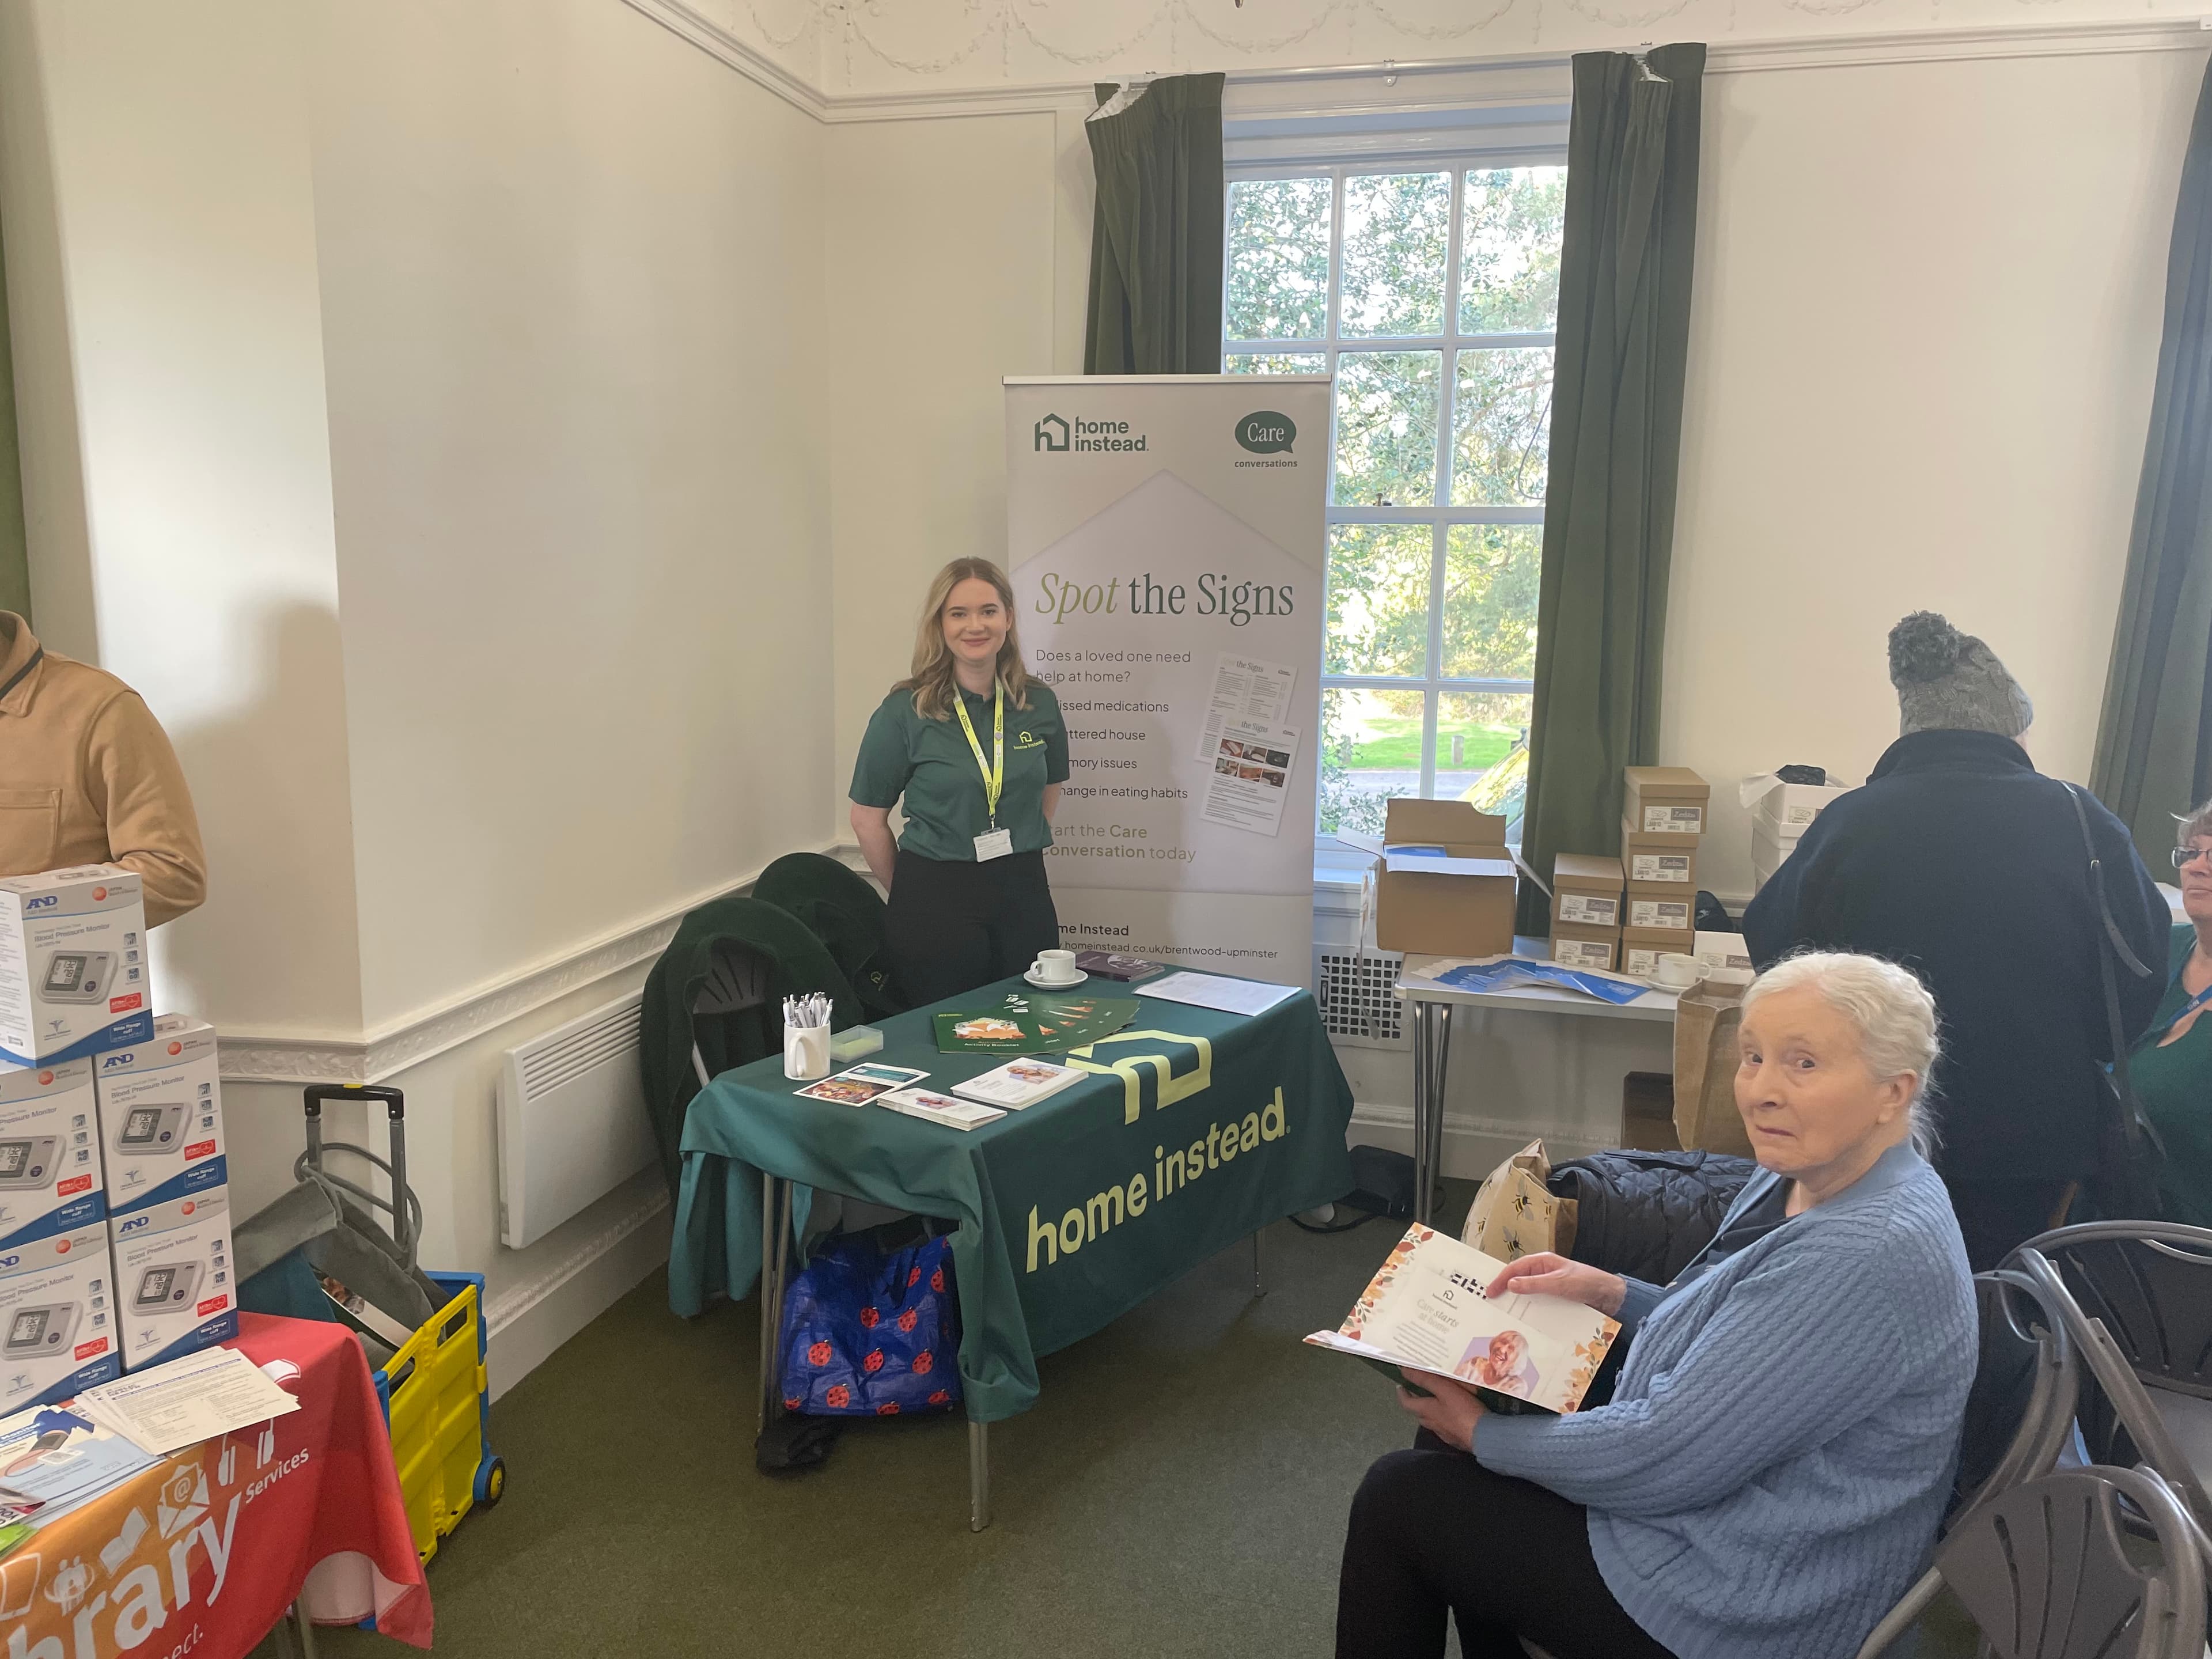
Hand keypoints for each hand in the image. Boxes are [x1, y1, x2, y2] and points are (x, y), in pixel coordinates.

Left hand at [1398, 1372, 1486, 1451]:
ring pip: (1434, 1421)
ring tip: (1440, 1400)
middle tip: (1421, 1390)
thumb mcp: (1445, 1389)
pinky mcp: (1458, 1439)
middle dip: (1418, 1401)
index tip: (1400, 1385)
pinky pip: (1448, 1427)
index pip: (1407, 1403)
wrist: (1485, 1437)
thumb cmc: (1463, 1411)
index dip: (1402, 1393)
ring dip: (1433, 1411)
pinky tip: (1456, 1414)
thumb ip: (1425, 1380)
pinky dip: (1447, 1419)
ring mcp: (1446, 1434)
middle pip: (1420, 1412)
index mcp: (1426, 1411)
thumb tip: (1404, 1370)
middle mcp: (1433, 1424)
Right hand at [1487, 1252, 1626, 1316]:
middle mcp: (1544, 1271)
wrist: (1610, 1295)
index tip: (1490, 1292)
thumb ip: (1535, 1284)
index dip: (1501, 1279)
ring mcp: (1550, 1284)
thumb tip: (1510, 1284)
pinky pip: (1538, 1301)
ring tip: (1504, 1311)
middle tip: (1492, 1302)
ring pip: (1528, 1291)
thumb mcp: (1559, 1283)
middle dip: (1505, 1288)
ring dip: (1517, 1300)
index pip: (1515, 1268)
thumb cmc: (1586, 1283)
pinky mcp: (1556, 1296)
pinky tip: (1525, 1317)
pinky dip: (1529, 1307)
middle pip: (1519, 1278)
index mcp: (1543, 1262)